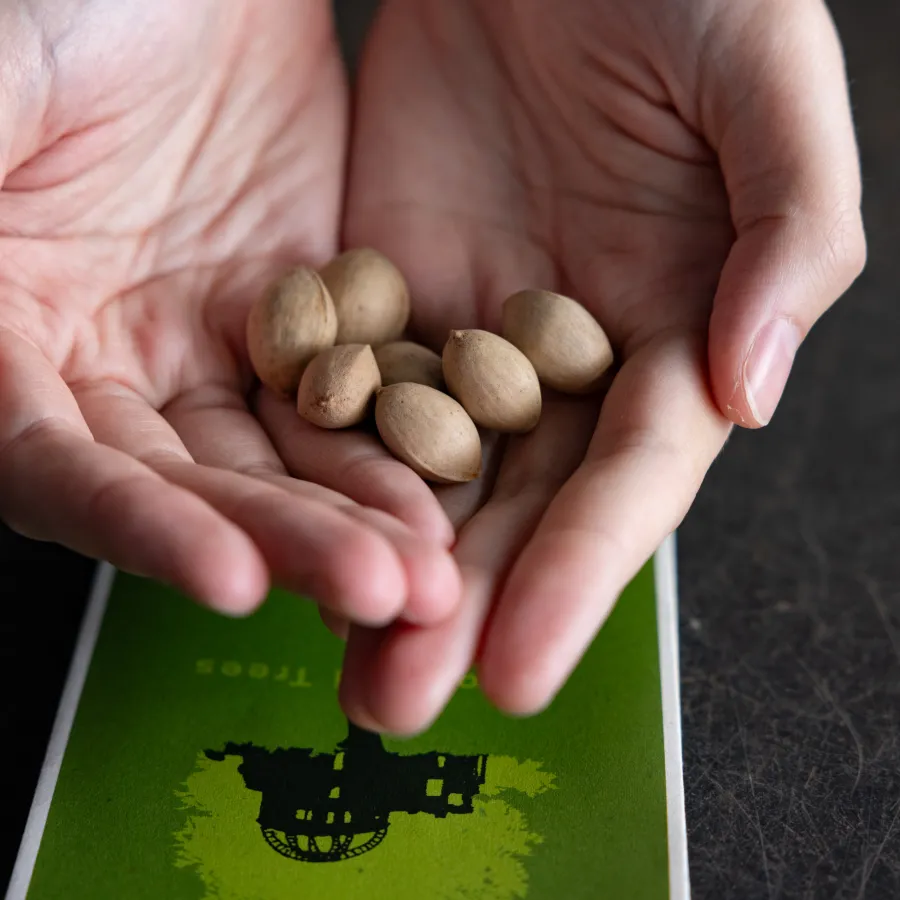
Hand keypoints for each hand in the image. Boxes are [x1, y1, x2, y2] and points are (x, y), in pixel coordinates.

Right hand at [0, 0, 457, 625]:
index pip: (62, 468)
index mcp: (9, 335)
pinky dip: (390, 451)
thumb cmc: (77, 0)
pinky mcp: (297, 326)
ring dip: (354, 521)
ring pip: (279, 462)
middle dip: (285, 542)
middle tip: (378, 591)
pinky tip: (445, 498)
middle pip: (192, 488)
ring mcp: (209, 351)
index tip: (229, 577)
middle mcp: (109, 368)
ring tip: (430, 574)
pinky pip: (347, 405)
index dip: (139, 526)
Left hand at [334, 0, 865, 732]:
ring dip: (389, 571)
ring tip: (346, 666)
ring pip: (433, 474)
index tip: (521, 669)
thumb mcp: (765, 84)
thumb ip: (792, 232)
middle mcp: (575, 356)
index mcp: (676, 331)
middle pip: (522, 505)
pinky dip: (326, 467)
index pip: (629, 479)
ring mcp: (476, 332)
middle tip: (405, 703)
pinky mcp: (392, 292)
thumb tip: (753, 385)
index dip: (582, 576)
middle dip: (466, 609)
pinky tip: (289, 537)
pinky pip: (356, 392)